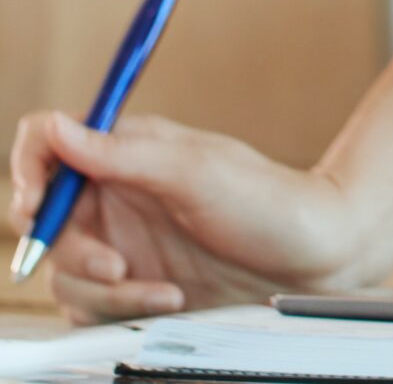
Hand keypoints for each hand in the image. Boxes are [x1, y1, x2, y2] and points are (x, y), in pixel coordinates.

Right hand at [9, 111, 363, 323]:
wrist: (317, 258)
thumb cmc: (271, 203)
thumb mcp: (197, 171)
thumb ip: (121, 152)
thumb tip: (56, 127)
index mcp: (127, 151)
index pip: (47, 146)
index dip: (30, 170)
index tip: (37, 205)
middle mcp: (117, 195)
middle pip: (43, 220)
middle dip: (70, 250)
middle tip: (115, 265)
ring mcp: (123, 241)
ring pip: (65, 272)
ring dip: (106, 289)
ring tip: (163, 290)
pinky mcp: (133, 285)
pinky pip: (92, 306)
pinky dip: (122, 309)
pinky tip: (170, 300)